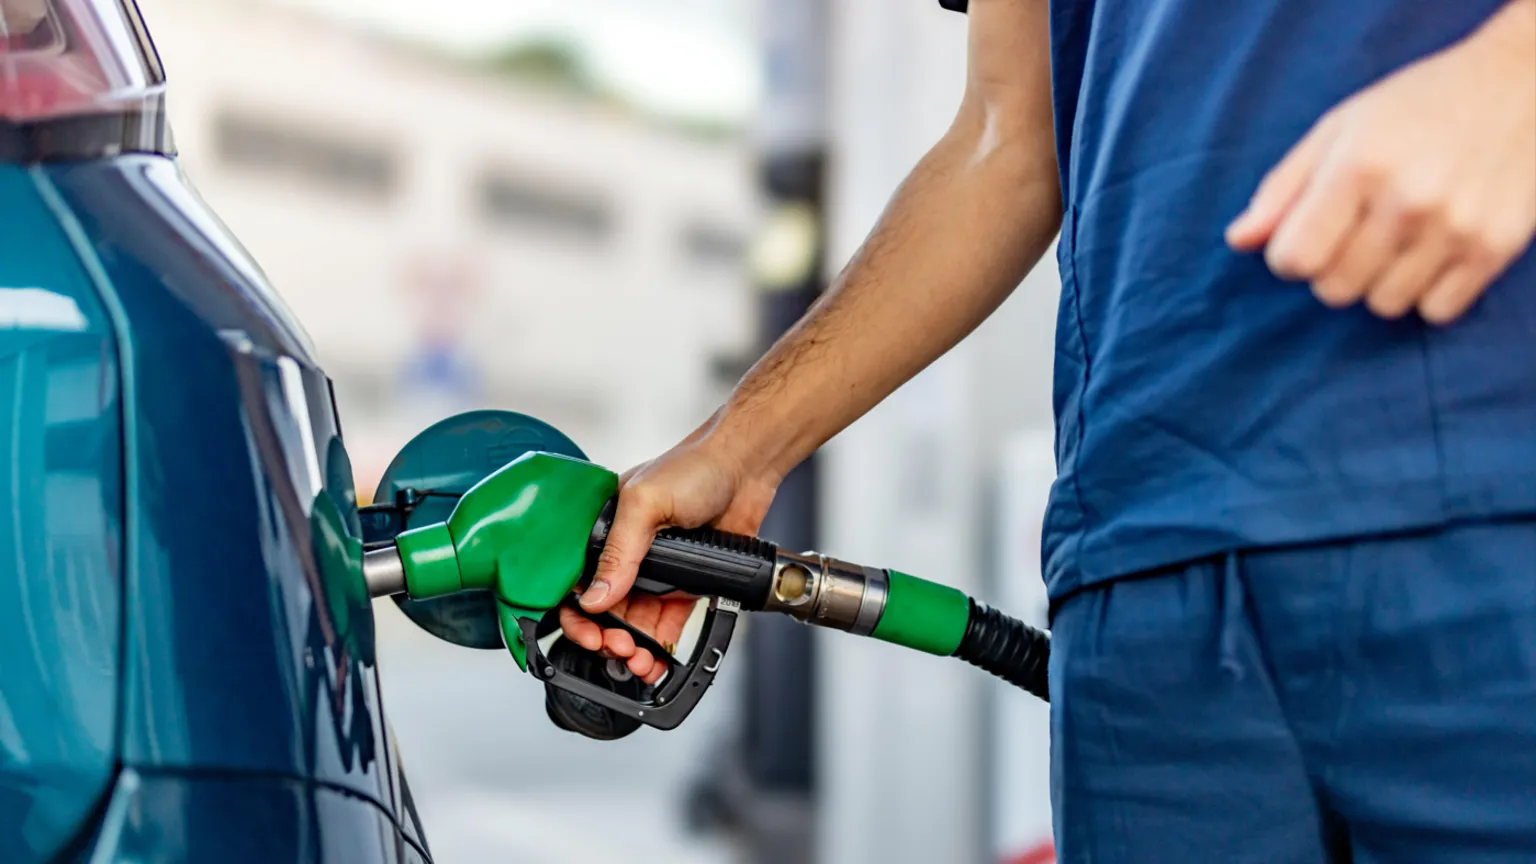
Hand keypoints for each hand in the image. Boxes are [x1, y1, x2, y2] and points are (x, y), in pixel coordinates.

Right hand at [557, 427, 779, 683]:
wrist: (747, 467)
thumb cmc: (695, 467)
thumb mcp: (644, 503)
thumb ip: (619, 552)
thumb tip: (595, 597)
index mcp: (605, 532)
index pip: (577, 583)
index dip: (578, 616)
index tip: (590, 636)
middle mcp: (627, 555)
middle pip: (605, 612)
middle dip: (606, 638)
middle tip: (619, 650)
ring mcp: (657, 571)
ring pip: (634, 624)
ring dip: (632, 649)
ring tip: (640, 662)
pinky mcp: (686, 584)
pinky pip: (666, 625)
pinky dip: (659, 647)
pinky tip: (658, 661)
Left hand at [1226, 3, 1535, 323]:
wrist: (1522, 85)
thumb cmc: (1416, 106)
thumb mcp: (1339, 128)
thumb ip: (1284, 187)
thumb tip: (1239, 241)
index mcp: (1359, 166)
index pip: (1294, 259)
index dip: (1289, 256)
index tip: (1306, 236)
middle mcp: (1407, 201)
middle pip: (1334, 289)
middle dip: (1333, 269)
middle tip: (1356, 233)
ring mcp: (1455, 228)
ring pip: (1383, 305)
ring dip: (1378, 282)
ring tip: (1396, 239)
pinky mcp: (1494, 249)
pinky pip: (1435, 311)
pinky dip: (1425, 293)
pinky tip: (1430, 253)